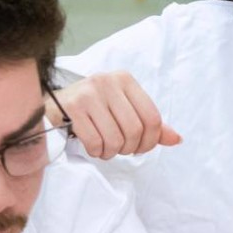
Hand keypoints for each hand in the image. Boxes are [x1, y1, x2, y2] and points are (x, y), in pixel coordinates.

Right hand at [54, 71, 181, 158]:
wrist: (54, 105)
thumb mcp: (124, 110)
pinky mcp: (72, 107)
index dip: (150, 141)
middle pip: (134, 130)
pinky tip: (93, 146)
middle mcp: (108, 82)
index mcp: (125, 80)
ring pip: (115, 139)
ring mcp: (89, 93)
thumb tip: (177, 139)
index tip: (140, 148)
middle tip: (120, 149)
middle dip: (129, 148)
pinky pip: (95, 142)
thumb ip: (149, 124)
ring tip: (105, 148)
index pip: (152, 118)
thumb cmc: (94, 109)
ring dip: (111, 152)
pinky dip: (96, 151)